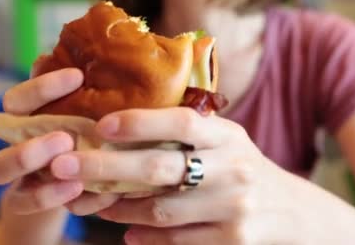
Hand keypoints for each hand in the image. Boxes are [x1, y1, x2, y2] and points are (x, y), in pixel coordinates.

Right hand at [0, 68, 118, 214]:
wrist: (79, 187)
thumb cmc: (86, 140)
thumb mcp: (87, 115)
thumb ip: (81, 94)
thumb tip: (85, 59)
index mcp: (27, 115)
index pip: (19, 96)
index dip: (42, 87)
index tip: (77, 76)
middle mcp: (15, 139)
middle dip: (30, 123)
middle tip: (64, 137)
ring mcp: (15, 170)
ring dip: (24, 161)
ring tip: (66, 166)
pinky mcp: (23, 199)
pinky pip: (23, 202)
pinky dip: (48, 196)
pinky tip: (79, 188)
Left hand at [49, 107, 299, 243]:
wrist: (292, 214)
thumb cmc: (244, 169)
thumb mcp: (228, 141)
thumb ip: (190, 132)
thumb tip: (121, 124)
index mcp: (229, 137)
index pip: (182, 123)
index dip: (140, 122)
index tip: (101, 124)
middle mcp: (234, 170)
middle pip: (160, 169)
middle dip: (106, 168)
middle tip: (62, 166)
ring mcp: (233, 209)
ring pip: (161, 211)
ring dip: (118, 206)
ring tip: (92, 199)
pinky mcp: (232, 242)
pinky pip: (176, 241)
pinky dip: (145, 236)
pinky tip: (126, 230)